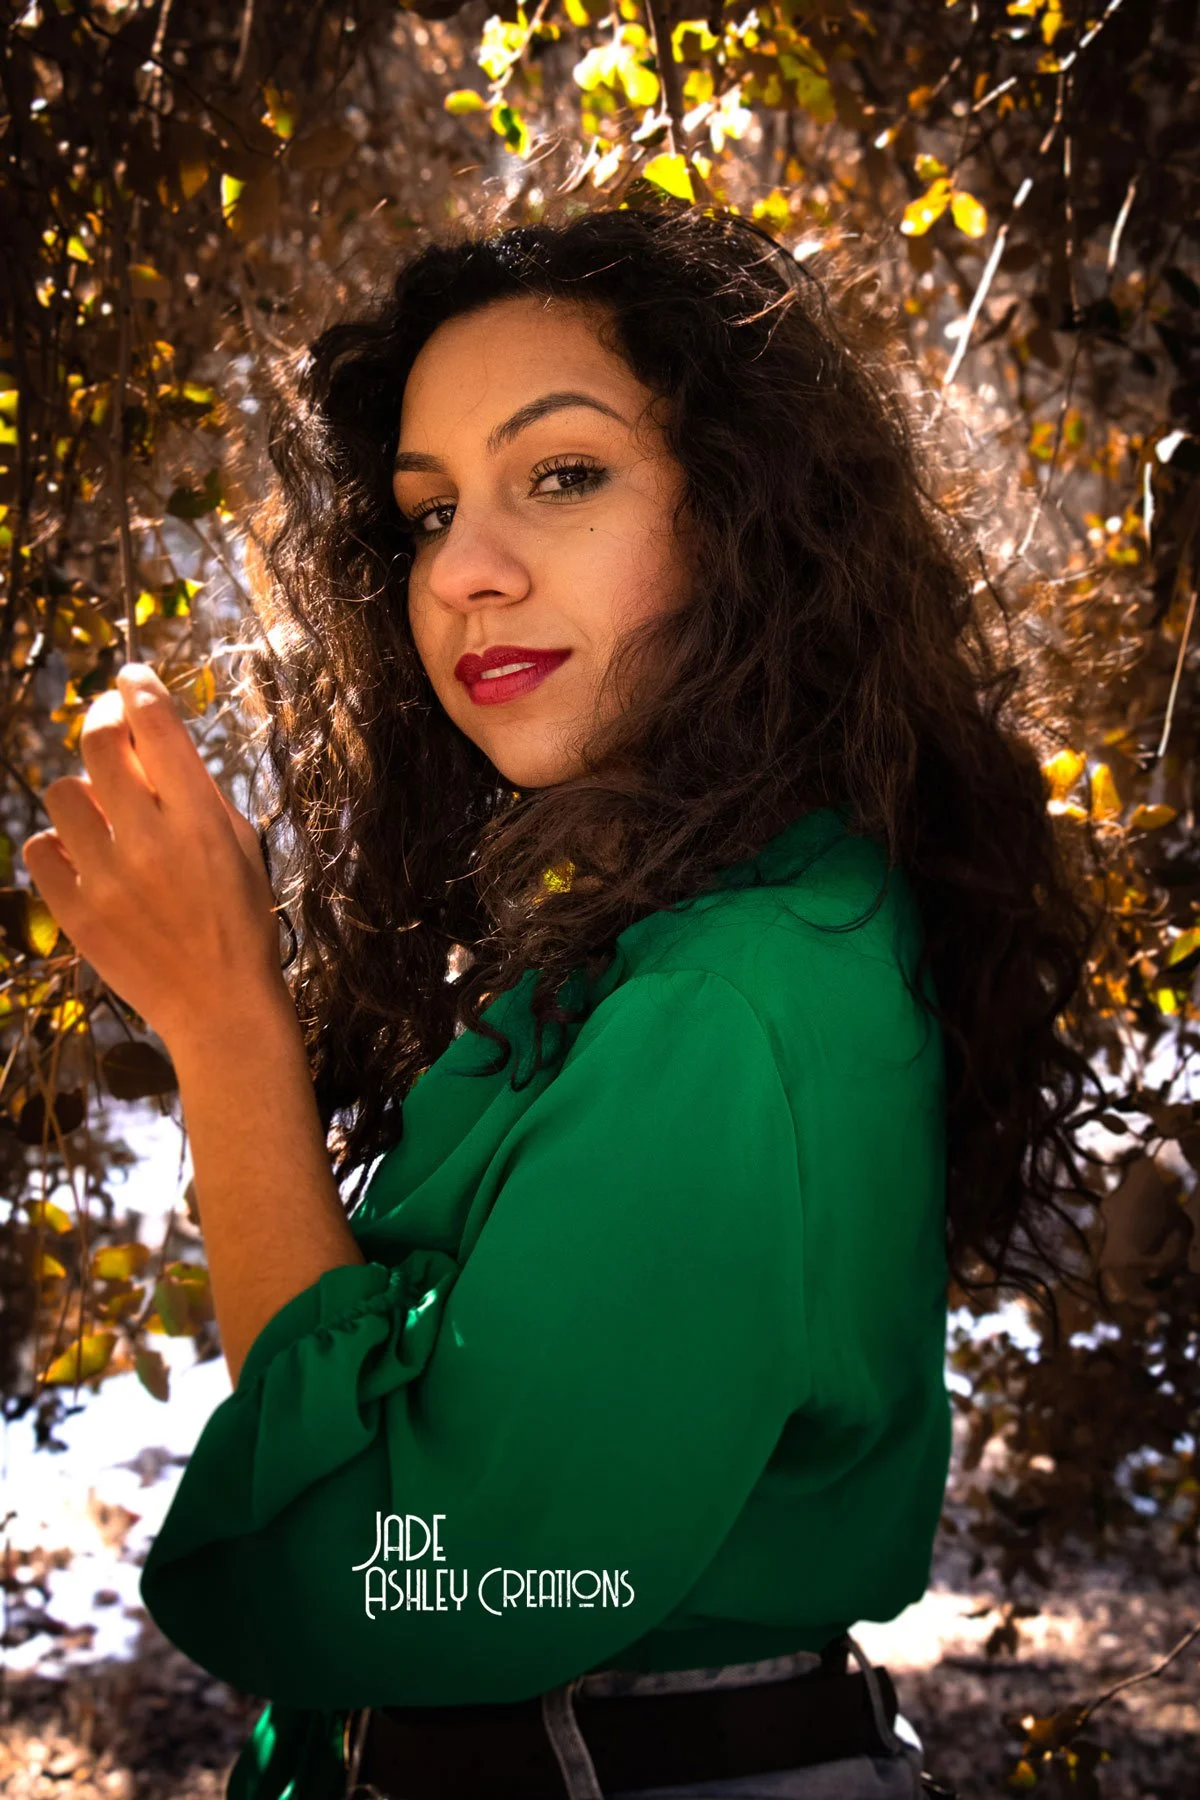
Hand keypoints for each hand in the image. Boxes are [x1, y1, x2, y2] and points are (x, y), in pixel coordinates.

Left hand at [20, 662, 285, 1051]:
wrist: (220, 1006)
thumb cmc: (241, 921)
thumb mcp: (242, 846)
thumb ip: (200, 792)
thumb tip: (156, 740)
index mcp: (200, 819)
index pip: (155, 724)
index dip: (137, 686)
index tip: (132, 676)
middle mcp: (150, 840)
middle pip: (97, 743)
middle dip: (101, 718)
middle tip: (109, 723)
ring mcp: (106, 878)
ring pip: (61, 793)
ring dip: (81, 792)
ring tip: (103, 813)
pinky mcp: (75, 912)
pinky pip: (38, 848)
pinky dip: (56, 845)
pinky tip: (82, 856)